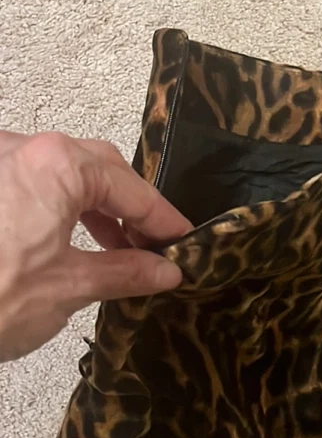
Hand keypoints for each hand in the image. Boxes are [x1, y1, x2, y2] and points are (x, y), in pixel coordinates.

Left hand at [0, 131, 191, 360]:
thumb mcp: (69, 288)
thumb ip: (124, 272)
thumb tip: (164, 270)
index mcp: (56, 165)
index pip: (129, 188)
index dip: (162, 219)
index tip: (184, 242)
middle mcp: (22, 150)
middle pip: (96, 167)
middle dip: (128, 206)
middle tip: (154, 246)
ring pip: (60, 173)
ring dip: (93, 207)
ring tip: (116, 250)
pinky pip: (30, 183)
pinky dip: (58, 207)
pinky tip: (69, 243)